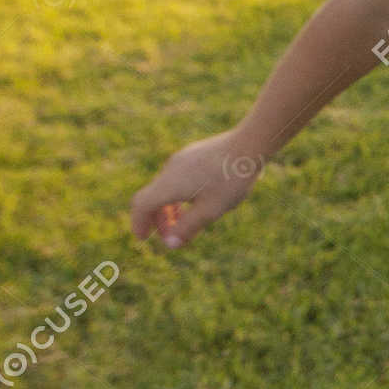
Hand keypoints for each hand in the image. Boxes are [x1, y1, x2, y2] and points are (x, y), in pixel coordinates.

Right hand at [128, 128, 265, 250]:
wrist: (250, 144)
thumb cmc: (231, 179)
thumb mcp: (210, 210)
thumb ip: (187, 228)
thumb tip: (169, 244)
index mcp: (170, 184)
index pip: (141, 205)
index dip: (138, 224)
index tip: (144, 238)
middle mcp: (170, 169)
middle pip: (152, 197)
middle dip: (158, 219)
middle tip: (174, 236)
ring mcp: (181, 158)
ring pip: (165, 187)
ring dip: (169, 207)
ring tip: (187, 221)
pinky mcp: (193, 153)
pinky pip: (176, 177)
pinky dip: (178, 194)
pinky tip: (198, 201)